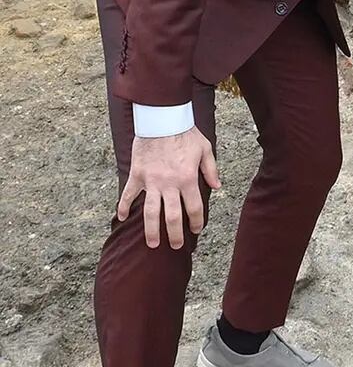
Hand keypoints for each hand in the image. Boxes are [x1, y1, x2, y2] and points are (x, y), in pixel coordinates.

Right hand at [117, 126, 220, 249]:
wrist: (162, 120)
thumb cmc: (186, 133)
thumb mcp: (205, 149)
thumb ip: (211, 170)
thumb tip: (217, 187)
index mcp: (188, 179)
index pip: (194, 208)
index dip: (196, 222)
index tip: (196, 230)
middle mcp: (170, 184)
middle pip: (172, 217)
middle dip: (174, 235)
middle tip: (175, 246)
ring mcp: (151, 182)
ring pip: (150, 212)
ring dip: (151, 230)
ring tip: (152, 243)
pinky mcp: (137, 175)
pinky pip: (128, 195)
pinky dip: (123, 207)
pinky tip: (122, 219)